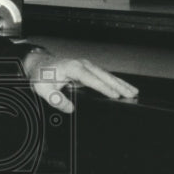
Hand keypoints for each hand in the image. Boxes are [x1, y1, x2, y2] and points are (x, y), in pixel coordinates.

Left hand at [22, 48, 138, 112]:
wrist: (39, 64)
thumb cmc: (41, 76)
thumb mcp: (43, 90)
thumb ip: (55, 99)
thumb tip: (69, 108)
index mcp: (72, 67)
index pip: (91, 78)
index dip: (103, 87)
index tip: (115, 95)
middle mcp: (82, 65)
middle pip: (103, 75)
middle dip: (119, 85)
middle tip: (132, 94)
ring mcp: (86, 66)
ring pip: (106, 75)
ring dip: (120, 83)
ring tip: (134, 92)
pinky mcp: (88, 70)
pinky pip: (103, 76)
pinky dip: (115, 82)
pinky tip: (123, 88)